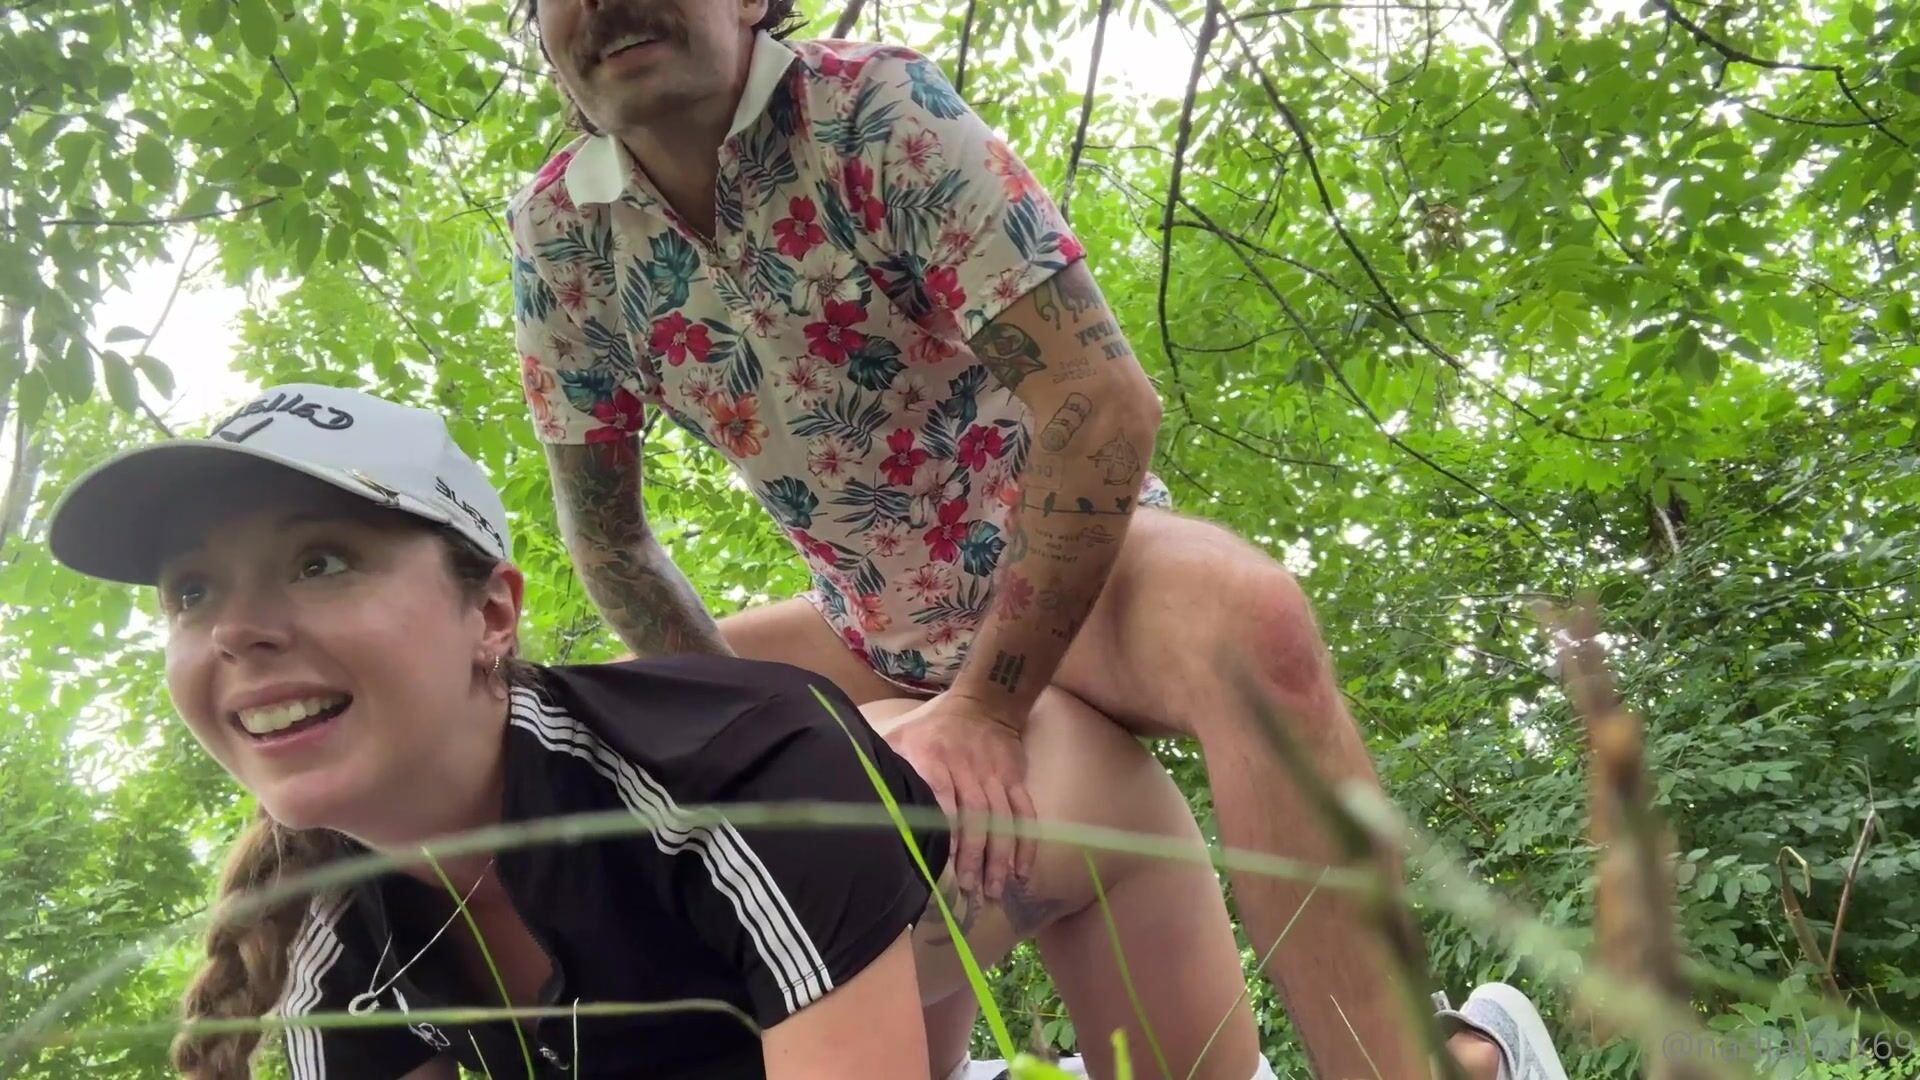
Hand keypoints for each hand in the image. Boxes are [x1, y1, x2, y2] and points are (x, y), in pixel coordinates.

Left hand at [883, 692, 1036, 900]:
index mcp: (933, 756)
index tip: (940, 862)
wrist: (984, 703)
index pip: (940, 794)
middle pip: (975, 813)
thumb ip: (886, 766)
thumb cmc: (932, 729)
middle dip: (973, 854)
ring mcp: (994, 774)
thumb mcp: (900, 737)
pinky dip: (1025, 843)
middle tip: (968, 888)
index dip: (943, 827)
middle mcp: (966, 765)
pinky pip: (1024, 813)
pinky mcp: (1014, 779)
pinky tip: (1022, 871)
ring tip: (994, 889)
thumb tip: (857, 797)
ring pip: (1001, 818)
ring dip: (999, 856)